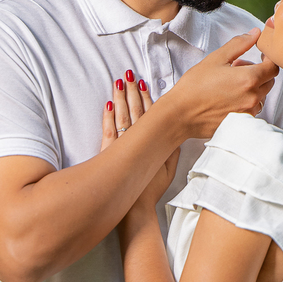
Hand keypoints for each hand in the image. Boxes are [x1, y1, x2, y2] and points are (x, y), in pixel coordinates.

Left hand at [100, 70, 180, 213]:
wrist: (134, 207)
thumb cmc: (153, 190)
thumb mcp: (169, 169)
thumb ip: (172, 149)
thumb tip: (175, 133)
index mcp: (153, 142)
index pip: (150, 113)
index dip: (147, 97)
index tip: (144, 82)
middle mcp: (136, 140)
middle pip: (134, 109)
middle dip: (132, 91)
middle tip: (129, 74)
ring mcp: (121, 145)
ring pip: (120, 115)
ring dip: (119, 98)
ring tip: (118, 82)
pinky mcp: (107, 153)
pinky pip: (107, 129)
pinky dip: (107, 116)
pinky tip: (107, 105)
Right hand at [160, 28, 277, 138]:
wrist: (181, 114)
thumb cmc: (195, 86)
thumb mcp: (216, 58)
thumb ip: (239, 44)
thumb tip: (255, 33)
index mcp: (249, 79)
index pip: (273, 67)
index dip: (269, 59)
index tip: (260, 56)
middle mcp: (253, 97)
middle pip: (269, 81)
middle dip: (259, 72)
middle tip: (238, 67)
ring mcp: (248, 112)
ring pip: (261, 95)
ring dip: (253, 87)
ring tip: (232, 84)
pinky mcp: (242, 122)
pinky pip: (253, 108)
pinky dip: (247, 100)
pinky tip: (229, 97)